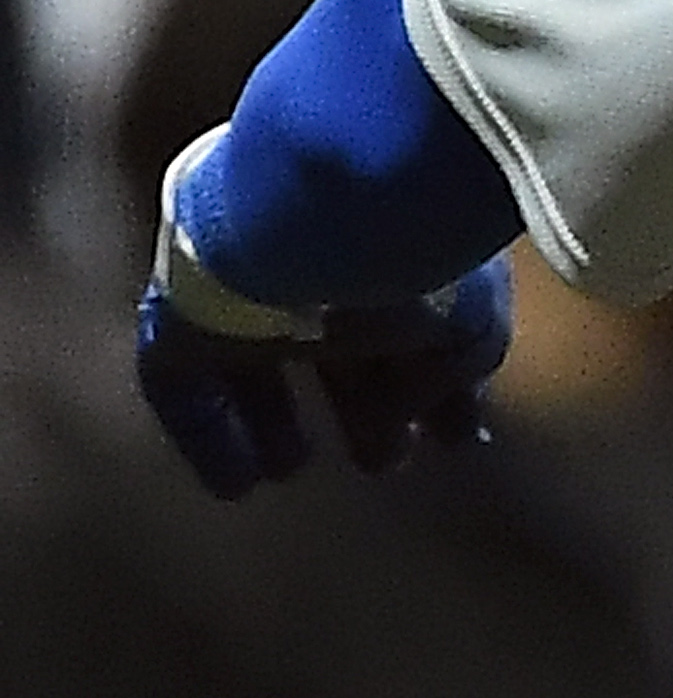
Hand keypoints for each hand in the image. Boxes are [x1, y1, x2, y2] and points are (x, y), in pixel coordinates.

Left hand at [134, 254, 511, 500]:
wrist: (310, 213)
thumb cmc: (410, 262)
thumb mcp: (469, 324)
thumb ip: (453, 377)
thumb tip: (425, 420)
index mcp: (393, 252)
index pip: (413, 324)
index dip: (428, 385)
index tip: (446, 435)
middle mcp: (317, 264)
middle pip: (335, 346)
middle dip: (359, 406)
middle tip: (382, 460)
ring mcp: (243, 288)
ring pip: (262, 364)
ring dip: (279, 422)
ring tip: (292, 473)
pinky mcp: (179, 321)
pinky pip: (189, 392)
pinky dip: (214, 437)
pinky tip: (238, 484)